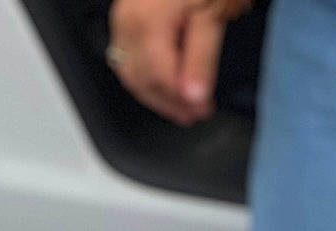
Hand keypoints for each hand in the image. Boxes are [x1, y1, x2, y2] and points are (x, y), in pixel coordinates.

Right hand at [105, 0, 252, 126]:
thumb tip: (193, 98)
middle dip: (168, 102)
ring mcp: (123, 16)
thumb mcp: (212, 11)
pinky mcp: (126, 11)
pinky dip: (144, 70)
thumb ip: (201, 58)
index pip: (161, 81)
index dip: (182, 102)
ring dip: (153, 91)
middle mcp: (129, 22)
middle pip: (142, 80)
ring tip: (178, 101)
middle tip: (193, 113)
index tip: (202, 111)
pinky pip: (127, 52)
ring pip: (130, 70)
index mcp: (148, 25)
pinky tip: (161, 75)